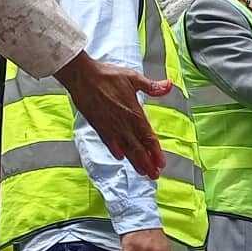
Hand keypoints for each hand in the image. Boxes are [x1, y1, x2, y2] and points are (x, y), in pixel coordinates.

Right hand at [55, 52, 168, 180]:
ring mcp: (110, 126)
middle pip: (138, 148)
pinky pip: (109, 142)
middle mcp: (123, 124)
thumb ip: (151, 86)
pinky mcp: (98, 126)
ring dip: (135, 161)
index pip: (148, 137)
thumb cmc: (107, 75)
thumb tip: (169, 85)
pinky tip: (120, 158)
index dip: (155, 152)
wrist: (82, 76)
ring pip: (125, 148)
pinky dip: (116, 151)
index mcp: (134, 113)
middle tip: (155, 175)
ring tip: (142, 172)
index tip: (162, 163)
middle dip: (148, 163)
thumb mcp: (133, 78)